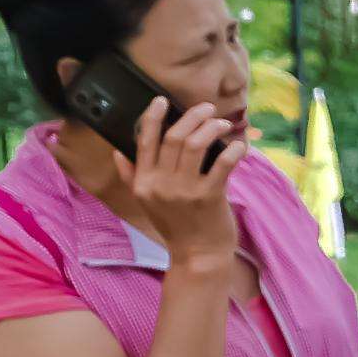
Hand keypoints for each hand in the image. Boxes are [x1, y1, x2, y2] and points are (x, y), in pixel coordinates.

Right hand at [126, 97, 241, 267]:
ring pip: (195, 144)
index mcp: (142, 182)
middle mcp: (159, 184)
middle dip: (191, 116)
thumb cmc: (175, 225)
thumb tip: (117, 152)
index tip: (162, 100)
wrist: (197, 256)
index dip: (153, 117)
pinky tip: (240, 145)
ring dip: (211, 127)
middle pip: (173, 137)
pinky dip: (233, 150)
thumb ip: (131, 176)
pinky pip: (221, 163)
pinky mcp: (208, 196)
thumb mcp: (146, 202)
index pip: (144, 141)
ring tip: (223, 123)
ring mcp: (183, 190)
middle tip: (207, 108)